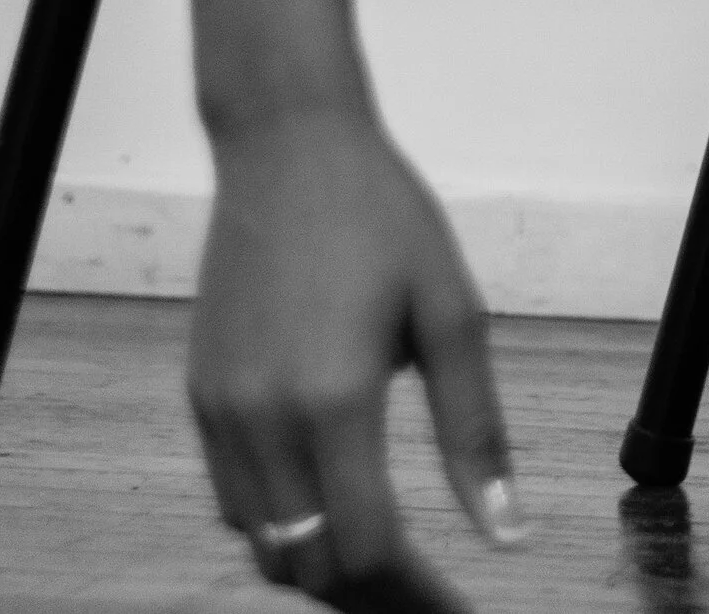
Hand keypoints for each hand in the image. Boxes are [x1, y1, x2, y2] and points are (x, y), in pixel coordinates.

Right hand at [189, 103, 525, 604]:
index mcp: (334, 398)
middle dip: (374, 598)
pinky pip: (234, 501)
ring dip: (323, 566)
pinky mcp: (202, 393)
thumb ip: (475, 432)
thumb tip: (506, 536)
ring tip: (387, 557)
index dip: (417, 599)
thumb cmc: (379, 212)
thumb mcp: (451, 311)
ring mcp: (223, 408)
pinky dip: (280, 527)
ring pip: (264, 546)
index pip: (366, 553)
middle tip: (430, 596)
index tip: (459, 608)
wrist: (286, 141)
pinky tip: (330, 503)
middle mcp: (265, 416)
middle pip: (310, 568)